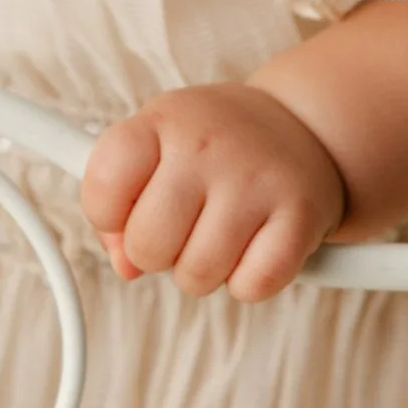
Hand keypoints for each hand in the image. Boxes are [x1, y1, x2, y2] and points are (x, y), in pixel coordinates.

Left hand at [80, 85, 345, 302]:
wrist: (304, 127)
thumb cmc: (214, 147)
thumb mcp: (157, 148)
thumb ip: (120, 204)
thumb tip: (124, 265)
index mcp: (164, 121)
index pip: (103, 185)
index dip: (106, 214)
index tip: (129, 209)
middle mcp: (208, 146)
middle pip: (147, 245)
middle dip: (155, 253)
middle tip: (181, 227)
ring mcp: (256, 181)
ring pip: (196, 275)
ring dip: (200, 271)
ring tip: (217, 236)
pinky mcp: (300, 218)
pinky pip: (252, 287)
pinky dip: (248, 282)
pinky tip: (253, 248)